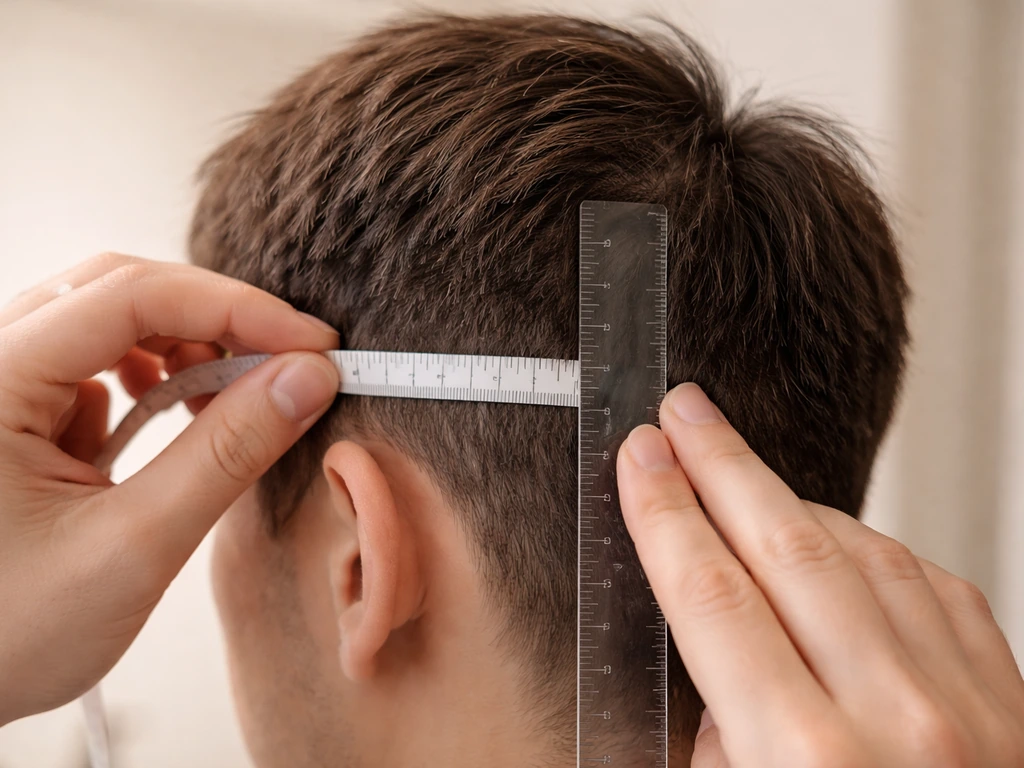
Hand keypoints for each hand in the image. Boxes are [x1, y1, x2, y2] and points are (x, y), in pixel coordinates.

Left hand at [0, 254, 339, 724]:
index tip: (313, 344)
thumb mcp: (133, 547)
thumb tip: (307, 378)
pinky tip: (177, 422)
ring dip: (186, 351)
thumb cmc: (2, 635)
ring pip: (110, 324)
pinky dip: (154, 385)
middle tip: (290, 363)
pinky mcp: (14, 413)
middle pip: (118, 293)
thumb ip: (227, 454)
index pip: (130, 296)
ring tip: (234, 400)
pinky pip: (97, 367)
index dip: (236, 308)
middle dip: (215, 321)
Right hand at [618, 383, 1023, 767]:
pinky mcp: (1009, 697)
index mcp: (804, 763)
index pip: (711, 596)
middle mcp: (894, 721)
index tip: (639, 458)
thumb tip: (716, 645)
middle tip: (684, 411)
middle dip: (722, 465)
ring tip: (738, 469)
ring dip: (789, 498)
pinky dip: (866, 544)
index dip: (665, 514)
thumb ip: (723, 736)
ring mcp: (967, 704)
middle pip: (786, 546)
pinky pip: (924, 580)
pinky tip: (831, 533)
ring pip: (860, 549)